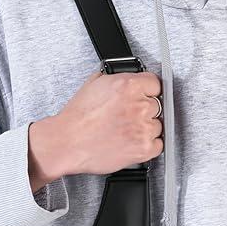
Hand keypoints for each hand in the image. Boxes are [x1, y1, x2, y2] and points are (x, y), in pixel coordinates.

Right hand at [28, 70, 163, 191]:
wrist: (67, 143)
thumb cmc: (77, 118)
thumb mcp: (94, 83)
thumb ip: (117, 78)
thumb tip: (126, 77)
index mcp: (129, 85)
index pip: (155, 84)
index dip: (148, 91)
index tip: (144, 97)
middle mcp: (138, 106)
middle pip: (157, 106)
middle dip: (145, 111)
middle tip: (129, 117)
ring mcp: (143, 129)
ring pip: (158, 126)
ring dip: (147, 128)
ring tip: (128, 131)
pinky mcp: (144, 149)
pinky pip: (158, 145)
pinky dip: (150, 145)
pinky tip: (134, 142)